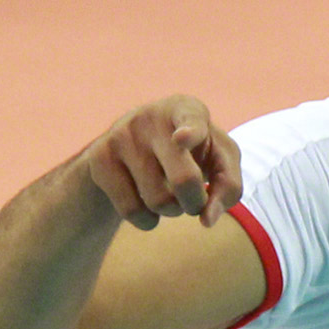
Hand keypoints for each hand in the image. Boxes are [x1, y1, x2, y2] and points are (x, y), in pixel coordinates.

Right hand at [84, 96, 242, 230]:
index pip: (192, 121)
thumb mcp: (219, 160)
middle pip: (184, 180)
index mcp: (187, 108)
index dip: (190, 133)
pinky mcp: (99, 158)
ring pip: (159, 201)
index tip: (181, 139)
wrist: (134, 148)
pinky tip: (146, 204)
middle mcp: (152, 116)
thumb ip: (228, 186)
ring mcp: (121, 135)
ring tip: (168, 193)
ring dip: (172, 211)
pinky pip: (132, 211)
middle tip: (193, 200)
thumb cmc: (192, 153)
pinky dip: (147, 221)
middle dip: (195, 203)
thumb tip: (207, 220)